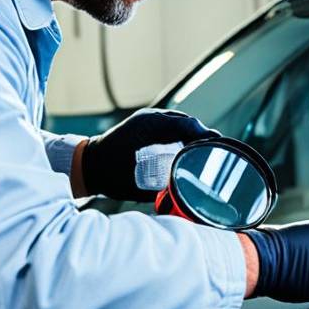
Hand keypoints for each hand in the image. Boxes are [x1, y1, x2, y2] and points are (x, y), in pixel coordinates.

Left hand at [82, 108, 218, 201]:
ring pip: (179, 121)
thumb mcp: (141, 184)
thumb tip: (189, 190)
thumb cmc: (111, 176)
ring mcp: (146, 119)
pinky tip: (189, 146)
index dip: (207, 136)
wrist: (88, 166)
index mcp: (152, 127)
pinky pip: (169, 124)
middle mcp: (150, 119)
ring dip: (193, 133)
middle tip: (217, 151)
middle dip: (203, 135)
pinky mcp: (143, 123)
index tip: (220, 146)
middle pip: (187, 122)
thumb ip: (166, 185)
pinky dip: (181, 133)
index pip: (189, 126)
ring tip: (206, 149)